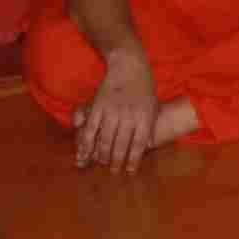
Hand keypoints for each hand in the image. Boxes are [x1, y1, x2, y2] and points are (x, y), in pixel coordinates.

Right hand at [74, 48, 161, 170]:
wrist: (129, 66)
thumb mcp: (154, 106)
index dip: (133, 159)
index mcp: (145, 117)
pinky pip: (90, 129)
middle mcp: (128, 116)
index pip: (139, 143)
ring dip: (101, 155)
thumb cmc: (144, 87)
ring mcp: (111, 112)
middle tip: (113, 172)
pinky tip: (84, 153)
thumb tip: (148, 145)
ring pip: (104, 139)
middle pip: (120, 144)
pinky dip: (86, 144)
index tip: (129, 171)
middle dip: (116, 161)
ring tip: (100, 164)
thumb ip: (149, 125)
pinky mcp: (97, 107)